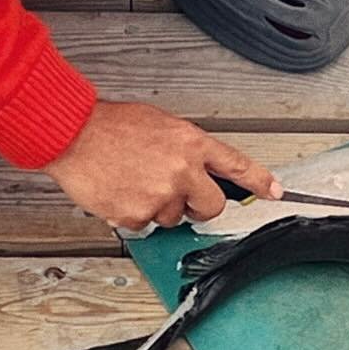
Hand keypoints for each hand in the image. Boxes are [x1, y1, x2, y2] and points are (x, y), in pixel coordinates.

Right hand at [45, 99, 281, 230]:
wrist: (73, 134)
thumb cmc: (110, 125)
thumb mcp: (160, 125)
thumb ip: (184, 149)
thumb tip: (196, 169)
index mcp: (191, 143)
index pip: (236, 165)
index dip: (259, 181)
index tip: (275, 192)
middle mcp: (182, 170)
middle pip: (212, 205)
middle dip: (199, 205)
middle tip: (177, 193)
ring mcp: (161, 195)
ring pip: (173, 218)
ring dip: (158, 206)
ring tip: (133, 180)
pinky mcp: (138, 214)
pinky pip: (145, 225)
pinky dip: (132, 213)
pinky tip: (119, 191)